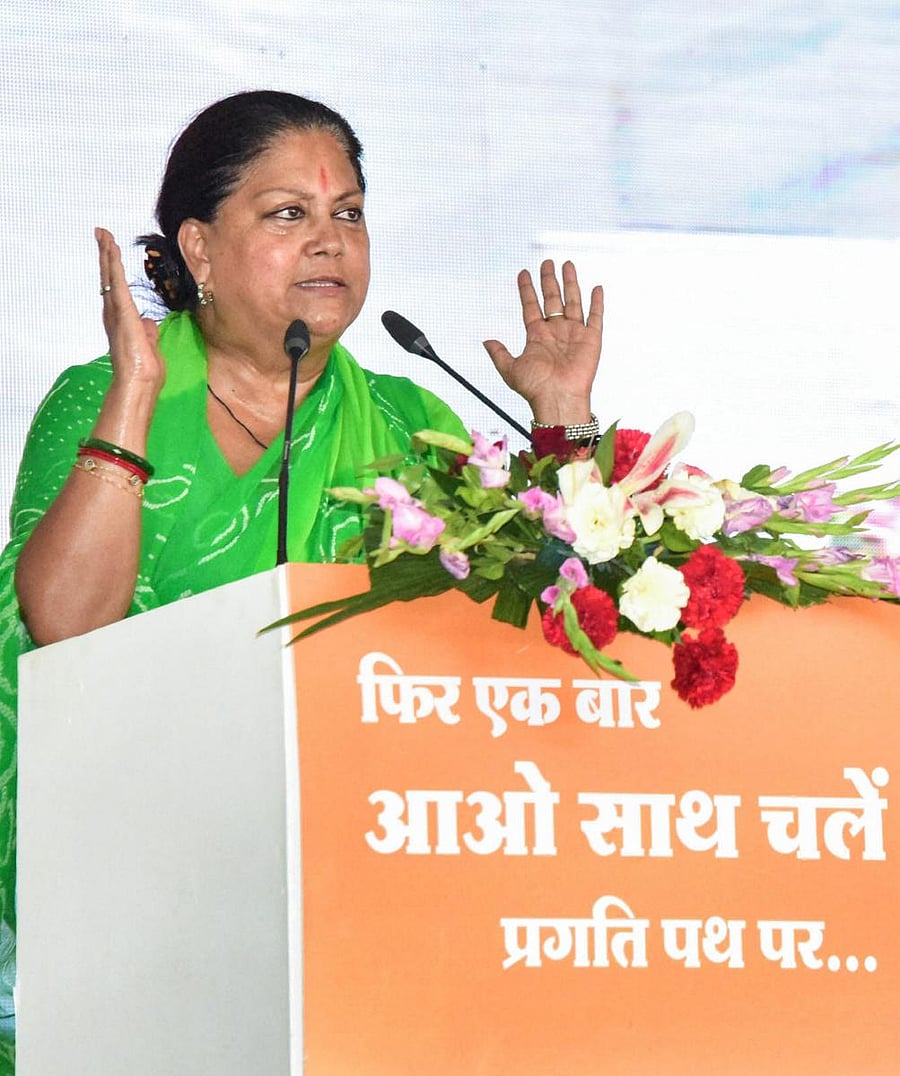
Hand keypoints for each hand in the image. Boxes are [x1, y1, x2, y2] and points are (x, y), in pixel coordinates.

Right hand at [96, 227, 164, 389]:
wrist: (139, 382)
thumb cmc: (145, 370)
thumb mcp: (150, 345)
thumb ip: (148, 331)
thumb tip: (149, 322)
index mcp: (121, 321)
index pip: (116, 288)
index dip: (113, 268)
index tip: (110, 250)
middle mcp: (113, 314)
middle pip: (108, 277)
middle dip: (105, 254)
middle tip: (101, 233)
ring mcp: (116, 313)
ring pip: (110, 276)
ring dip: (107, 254)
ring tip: (103, 235)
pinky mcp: (123, 313)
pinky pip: (117, 283)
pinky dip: (114, 265)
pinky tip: (112, 249)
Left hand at [482, 259, 602, 424]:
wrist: (558, 399)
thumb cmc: (535, 388)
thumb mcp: (510, 369)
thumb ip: (499, 353)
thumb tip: (486, 341)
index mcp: (537, 336)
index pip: (531, 306)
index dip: (527, 290)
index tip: (523, 273)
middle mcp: (555, 332)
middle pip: (551, 299)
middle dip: (548, 280)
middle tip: (546, 262)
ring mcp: (574, 334)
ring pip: (573, 301)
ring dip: (570, 283)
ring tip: (567, 265)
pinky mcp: (591, 339)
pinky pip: (595, 317)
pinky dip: (597, 302)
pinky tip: (596, 288)